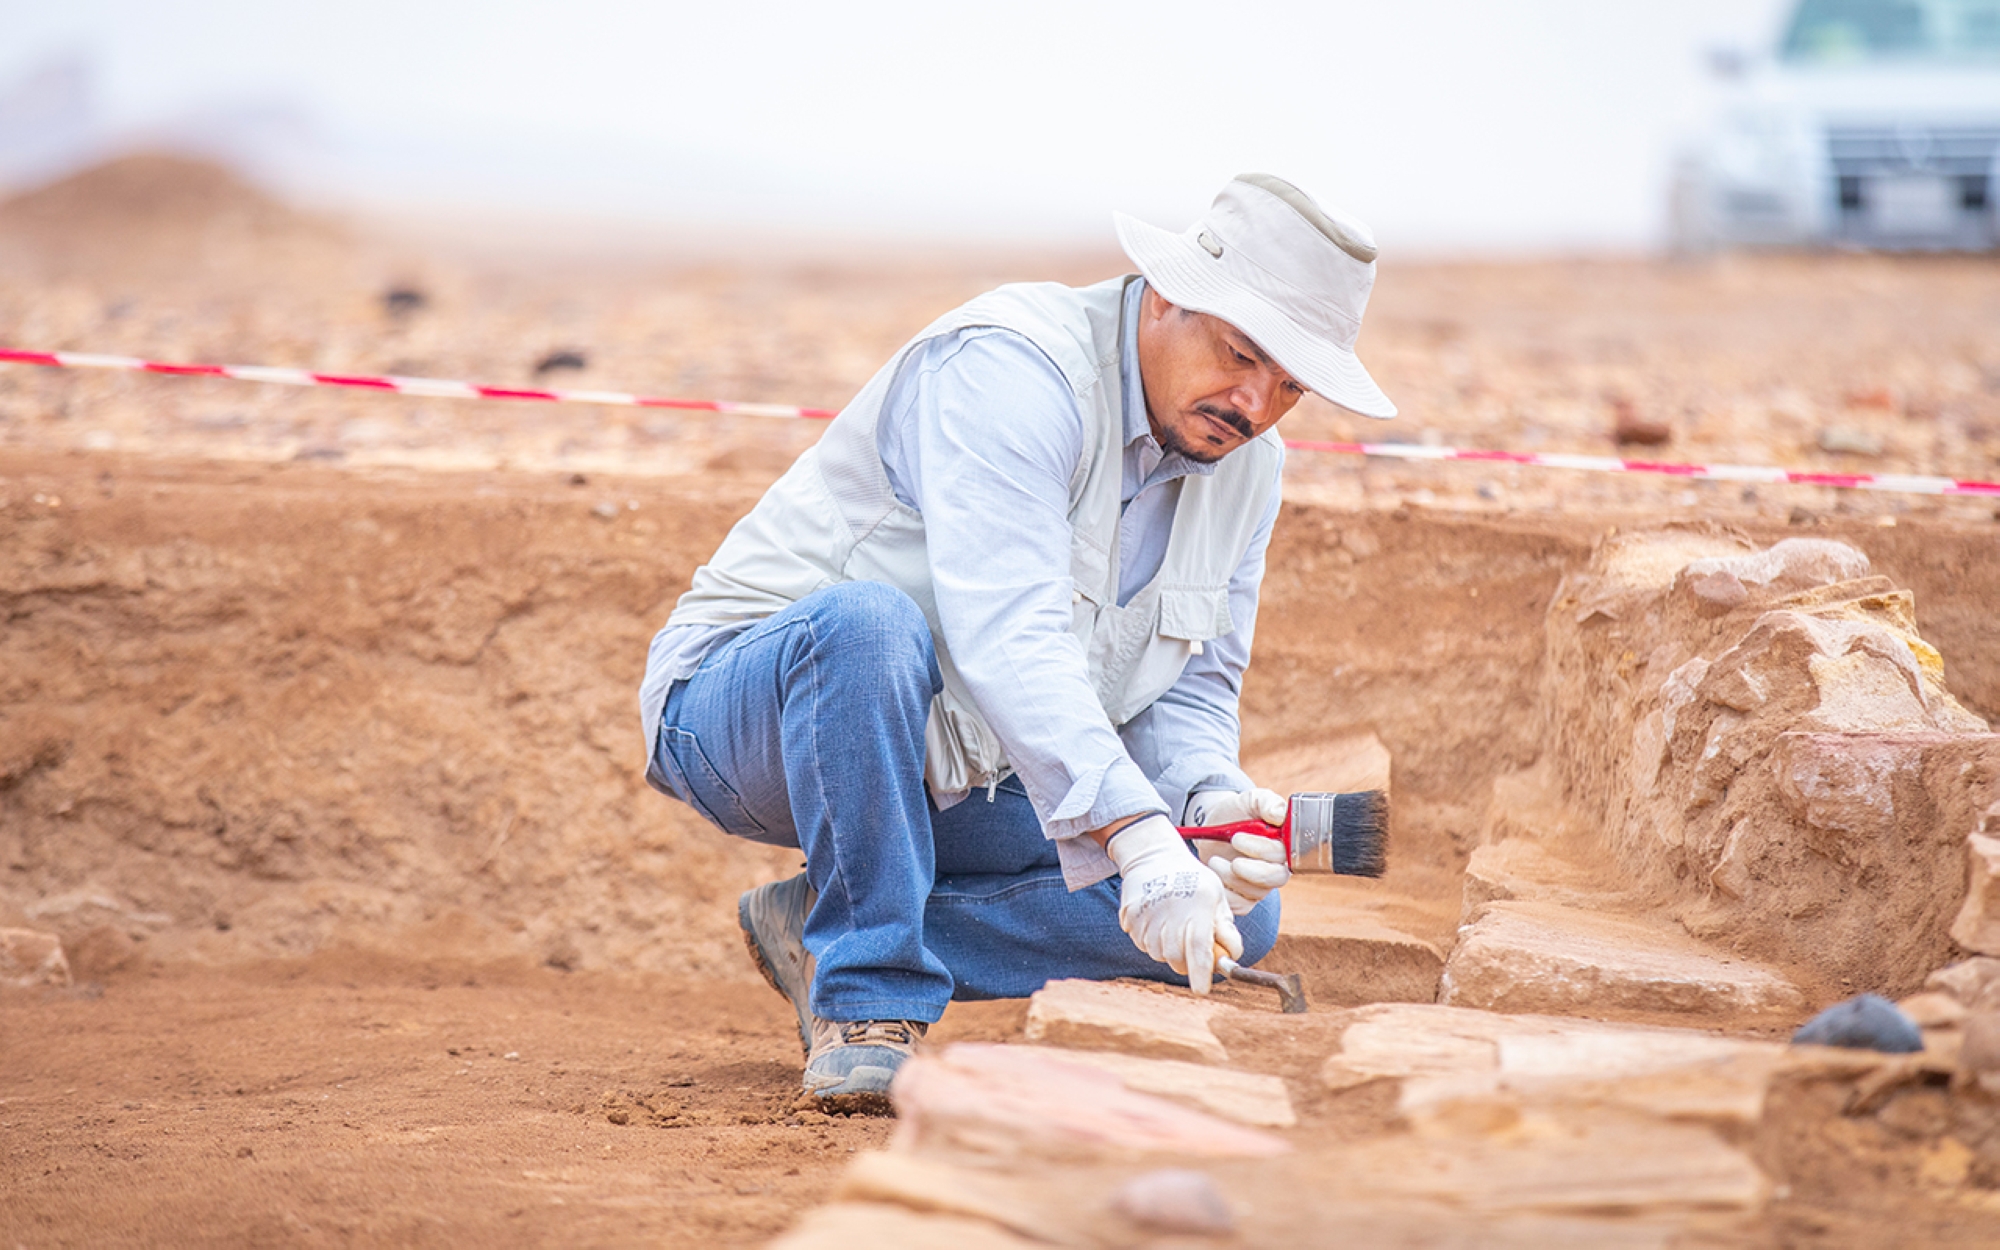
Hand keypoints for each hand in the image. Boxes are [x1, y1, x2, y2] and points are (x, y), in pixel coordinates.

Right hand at [1106, 815, 1241, 993]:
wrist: (1154, 856)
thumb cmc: (1193, 880)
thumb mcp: (1217, 897)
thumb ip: (1225, 929)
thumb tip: (1231, 958)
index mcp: (1198, 904)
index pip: (1199, 947)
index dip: (1201, 972)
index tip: (1202, 990)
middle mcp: (1171, 909)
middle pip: (1177, 957)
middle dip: (1186, 963)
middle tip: (1191, 949)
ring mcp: (1147, 913)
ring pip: (1158, 954)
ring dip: (1169, 951)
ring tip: (1173, 928)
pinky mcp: (1130, 916)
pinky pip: (1142, 944)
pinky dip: (1153, 941)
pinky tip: (1158, 922)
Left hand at [1186, 788, 1291, 916]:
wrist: (1214, 825)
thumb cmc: (1237, 812)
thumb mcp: (1250, 800)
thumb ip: (1267, 802)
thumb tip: (1280, 815)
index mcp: (1284, 844)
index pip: (1283, 854)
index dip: (1261, 850)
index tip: (1237, 838)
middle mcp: (1277, 866)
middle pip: (1275, 878)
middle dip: (1250, 870)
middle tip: (1230, 858)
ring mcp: (1262, 885)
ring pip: (1256, 893)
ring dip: (1231, 878)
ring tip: (1215, 861)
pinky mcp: (1245, 898)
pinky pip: (1241, 905)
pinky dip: (1226, 893)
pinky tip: (1215, 876)